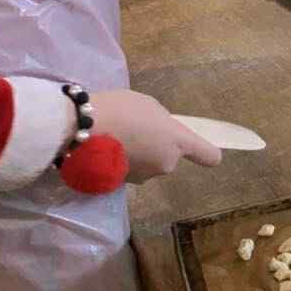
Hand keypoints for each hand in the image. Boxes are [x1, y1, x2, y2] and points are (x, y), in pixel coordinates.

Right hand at [89, 87, 220, 181]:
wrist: (83, 130)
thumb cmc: (120, 109)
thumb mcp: (148, 105)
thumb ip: (161, 123)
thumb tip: (156, 136)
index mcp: (177, 142)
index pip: (207, 155)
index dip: (208, 154)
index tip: (206, 154)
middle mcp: (166, 164)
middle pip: (167, 156)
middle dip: (154, 146)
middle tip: (133, 128)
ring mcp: (144, 177)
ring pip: (146, 164)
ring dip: (136, 154)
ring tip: (114, 135)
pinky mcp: (123, 185)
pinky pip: (128, 170)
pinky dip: (120, 162)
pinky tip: (104, 148)